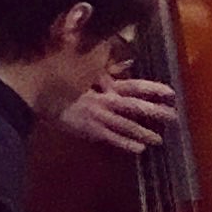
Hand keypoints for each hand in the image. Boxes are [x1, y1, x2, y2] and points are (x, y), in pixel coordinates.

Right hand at [57, 71, 177, 157]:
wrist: (37, 93)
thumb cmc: (59, 78)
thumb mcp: (80, 68)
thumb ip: (101, 69)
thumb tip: (124, 61)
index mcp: (105, 84)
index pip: (134, 85)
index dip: (153, 89)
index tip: (171, 92)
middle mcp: (104, 99)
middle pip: (135, 105)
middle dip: (155, 111)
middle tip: (174, 117)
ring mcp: (98, 115)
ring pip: (126, 124)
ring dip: (144, 132)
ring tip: (160, 140)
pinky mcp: (89, 129)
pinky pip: (111, 137)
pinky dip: (125, 143)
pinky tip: (139, 149)